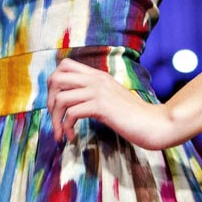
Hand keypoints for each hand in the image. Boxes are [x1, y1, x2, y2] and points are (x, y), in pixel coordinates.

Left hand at [47, 58, 182, 149]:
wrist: (153, 123)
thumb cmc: (133, 115)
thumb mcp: (111, 97)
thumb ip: (94, 93)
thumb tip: (73, 100)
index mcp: (97, 75)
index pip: (64, 65)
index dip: (54, 83)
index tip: (57, 102)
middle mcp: (95, 79)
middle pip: (56, 78)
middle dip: (49, 100)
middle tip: (55, 118)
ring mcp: (98, 92)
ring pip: (60, 98)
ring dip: (55, 119)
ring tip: (61, 132)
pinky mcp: (101, 107)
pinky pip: (71, 113)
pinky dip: (66, 127)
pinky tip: (72, 136)